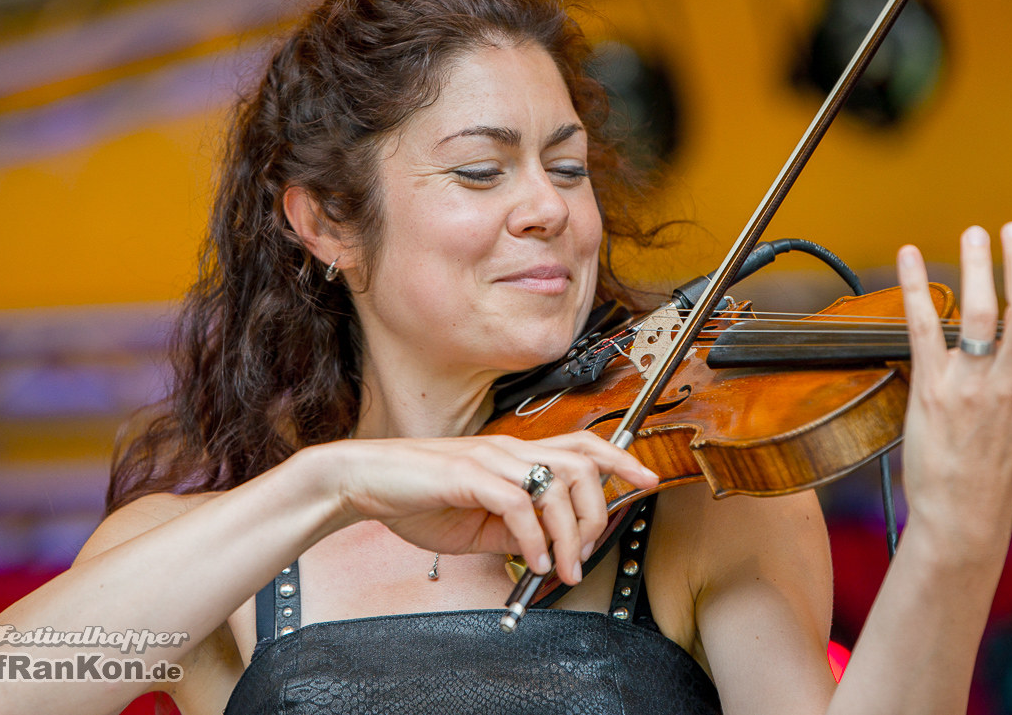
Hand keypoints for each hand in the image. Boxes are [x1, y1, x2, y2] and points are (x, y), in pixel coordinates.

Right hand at [326, 431, 658, 584]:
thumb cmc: (416, 496)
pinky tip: (530, 559)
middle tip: (584, 555)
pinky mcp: (467, 476)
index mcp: (514, 456)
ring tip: (560, 566)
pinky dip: (533, 536)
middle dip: (597, 514)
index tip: (648, 480)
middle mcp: (509, 451)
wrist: (363, 481)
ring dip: (570, 532)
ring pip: (557, 482)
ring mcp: (489, 461)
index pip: (582, 444)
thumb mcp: (477, 521)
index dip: (621, 459)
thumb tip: (549, 548)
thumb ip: (515, 528)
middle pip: (582, 465)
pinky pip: (517, 503)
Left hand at [897, 222, 1011, 553]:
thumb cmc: (1002, 475)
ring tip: (974, 233)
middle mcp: (1007, 386)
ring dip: (977, 266)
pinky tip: (908, 255)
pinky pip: (922, 327)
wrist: (959, 512)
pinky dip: (914, 286)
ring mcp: (967, 385)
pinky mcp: (928, 387)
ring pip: (979, 315)